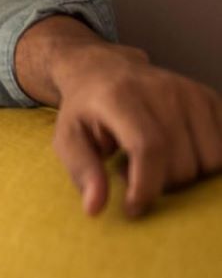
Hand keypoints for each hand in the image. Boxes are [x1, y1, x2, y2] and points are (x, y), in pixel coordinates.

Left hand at [17, 15, 221, 216]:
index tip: (132, 208)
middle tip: (130, 170)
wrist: (103, 69)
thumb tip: (95, 208)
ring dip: (183, 175)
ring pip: (210, 161)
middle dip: (159, 184)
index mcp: (120, 97)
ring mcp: (190, 92)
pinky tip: (173, 151)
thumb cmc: (84, 110)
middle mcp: (161, 90)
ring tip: (151, 160)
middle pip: (182, 163)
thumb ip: (82, 170)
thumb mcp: (68, 138)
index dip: (146, 186)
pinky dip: (202, 162)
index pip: (149, 147)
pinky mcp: (209, 98)